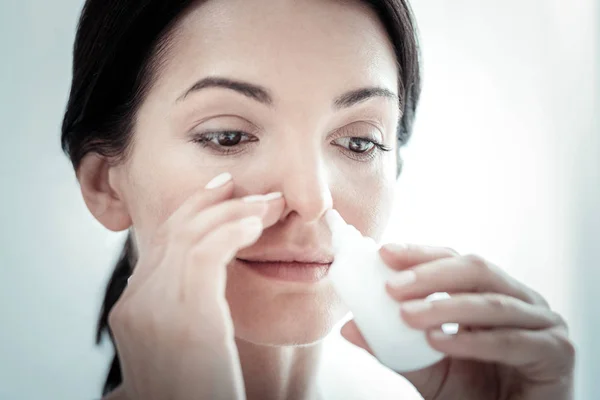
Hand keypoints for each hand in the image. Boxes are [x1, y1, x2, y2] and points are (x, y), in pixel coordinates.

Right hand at [106, 174, 284, 399]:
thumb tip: (206, 277)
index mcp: (133, 308)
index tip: (221, 193)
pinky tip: (255, 225)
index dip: (192, 211)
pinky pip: (206, 253)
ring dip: (234, 212)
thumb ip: (184, 307)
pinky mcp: (184, 316)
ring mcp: (154, 309)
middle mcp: (136, 303)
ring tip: (267, 204)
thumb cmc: (200, 390)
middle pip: (174, 230)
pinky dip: (232, 231)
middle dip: (212, 202)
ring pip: (193, 235)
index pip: (162, 242)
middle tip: (242, 186)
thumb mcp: (184, 344)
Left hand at [340, 244, 574, 399]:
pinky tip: (439, 343)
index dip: (420, 254)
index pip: (453, 259)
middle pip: (474, 269)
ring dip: (445, 307)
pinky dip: (472, 341)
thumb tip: (350, 327)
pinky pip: (511, 340)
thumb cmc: (474, 392)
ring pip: (491, 302)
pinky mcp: (556, 351)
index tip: (383, 252)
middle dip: (430, 275)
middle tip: (392, 287)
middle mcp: (518, 298)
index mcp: (489, 291)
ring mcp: (542, 322)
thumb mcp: (426, 368)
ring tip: (408, 315)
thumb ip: (392, 347)